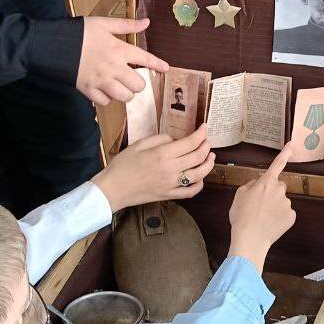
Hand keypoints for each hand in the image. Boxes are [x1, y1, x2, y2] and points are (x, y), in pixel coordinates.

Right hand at [77, 17, 168, 105]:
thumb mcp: (103, 23)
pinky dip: (106, 99)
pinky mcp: (88, 90)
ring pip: (124, 97)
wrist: (54, 44)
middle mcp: (113, 68)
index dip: (157, 64)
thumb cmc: (79, 32)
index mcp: (119, 50)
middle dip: (138, 83)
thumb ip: (126, 25)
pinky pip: (104, 102)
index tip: (166, 69)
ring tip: (121, 88)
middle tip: (132, 79)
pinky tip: (104, 91)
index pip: (145, 59)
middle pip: (138, 85)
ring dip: (125, 93)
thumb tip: (147, 22)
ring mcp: (101, 81)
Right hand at [91, 125, 213, 210]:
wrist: (112, 189)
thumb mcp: (139, 144)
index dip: (201, 134)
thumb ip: (160, 139)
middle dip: (206, 146)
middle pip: (198, 157)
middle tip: (207, 141)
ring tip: (211, 157)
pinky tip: (200, 177)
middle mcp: (170, 169)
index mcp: (163, 154)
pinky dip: (199, 184)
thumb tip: (175, 140)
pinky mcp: (169, 195)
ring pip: (199, 174)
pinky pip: (190, 192)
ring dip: (208, 164)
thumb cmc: (122, 165)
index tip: (205, 128)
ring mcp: (171, 184)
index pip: (190, 143)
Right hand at [227, 143, 295, 272]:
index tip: (291, 144)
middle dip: (272, 192)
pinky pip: (286, 214)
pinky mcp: (292, 216)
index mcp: (266, 182)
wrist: (250, 238)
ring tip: (262, 217)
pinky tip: (270, 224)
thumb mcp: (239, 195)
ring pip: (281, 201)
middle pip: (278, 186)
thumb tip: (258, 183)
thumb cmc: (241, 216)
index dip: (285, 153)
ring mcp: (287, 204)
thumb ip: (250, 185)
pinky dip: (279, 218)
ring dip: (274, 206)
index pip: (277, 164)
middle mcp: (279, 190)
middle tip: (259, 205)